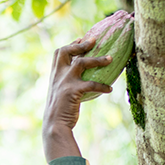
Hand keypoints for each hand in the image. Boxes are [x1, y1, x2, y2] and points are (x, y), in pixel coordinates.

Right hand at [42, 37, 111, 160]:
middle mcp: (58, 75)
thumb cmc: (59, 112)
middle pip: (67, 51)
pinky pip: (92, 84)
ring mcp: (65, 82)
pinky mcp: (73, 91)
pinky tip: (110, 89)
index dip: (71, 44)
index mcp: (54, 75)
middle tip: (94, 39)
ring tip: (111, 58)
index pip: (59, 52)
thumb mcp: (59, 94)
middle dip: (81, 44)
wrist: (54, 126)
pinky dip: (102, 86)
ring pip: (82, 62)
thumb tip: (82, 80)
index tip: (82, 38)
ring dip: (98, 60)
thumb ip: (66, 84)